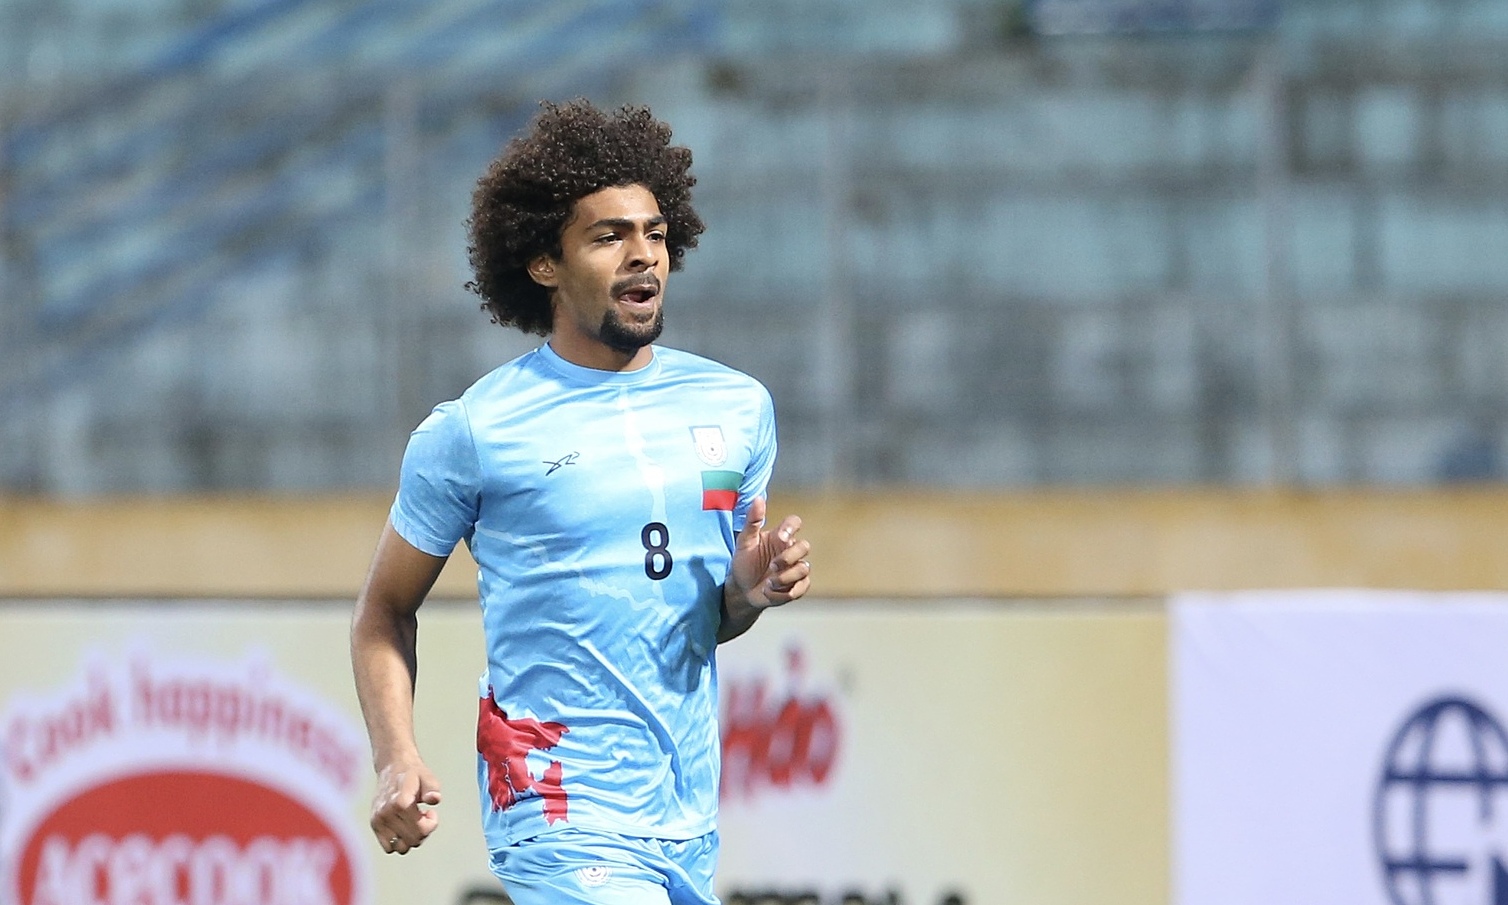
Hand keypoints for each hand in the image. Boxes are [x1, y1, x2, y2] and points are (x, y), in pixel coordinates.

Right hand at [370, 757, 441, 854]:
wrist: (392, 766)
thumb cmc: (413, 774)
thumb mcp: (428, 777)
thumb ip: (433, 789)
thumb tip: (434, 799)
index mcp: (400, 802)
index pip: (421, 829)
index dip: (431, 823)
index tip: (430, 812)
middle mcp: (386, 813)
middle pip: (413, 840)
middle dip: (424, 831)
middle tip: (423, 816)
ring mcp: (378, 820)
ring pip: (401, 848)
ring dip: (411, 839)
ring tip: (413, 823)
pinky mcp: (374, 825)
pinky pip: (388, 848)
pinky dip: (398, 842)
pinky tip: (404, 828)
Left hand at [728, 496, 811, 611]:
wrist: (741, 590)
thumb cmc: (744, 563)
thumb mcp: (744, 542)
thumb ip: (752, 521)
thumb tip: (758, 498)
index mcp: (779, 537)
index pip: (794, 523)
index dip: (792, 528)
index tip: (782, 537)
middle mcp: (790, 551)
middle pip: (805, 546)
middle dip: (789, 557)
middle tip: (772, 566)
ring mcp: (795, 569)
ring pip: (804, 568)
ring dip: (785, 578)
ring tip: (768, 583)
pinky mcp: (796, 586)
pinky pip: (803, 586)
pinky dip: (787, 591)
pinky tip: (772, 591)